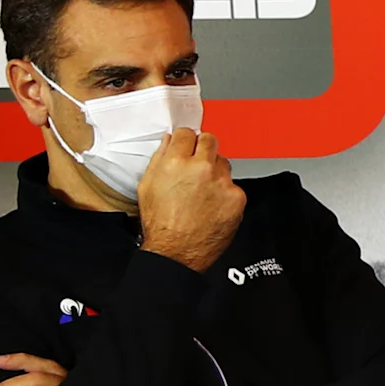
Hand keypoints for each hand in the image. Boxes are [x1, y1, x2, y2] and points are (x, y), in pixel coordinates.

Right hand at [136, 129, 244, 272]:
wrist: (176, 252)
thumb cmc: (160, 224)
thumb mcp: (147, 186)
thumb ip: (159, 158)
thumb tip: (169, 141)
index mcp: (176, 162)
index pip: (187, 133)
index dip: (186, 139)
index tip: (187, 144)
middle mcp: (201, 168)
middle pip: (210, 141)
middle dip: (204, 147)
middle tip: (198, 161)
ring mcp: (222, 182)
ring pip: (224, 163)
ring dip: (215, 171)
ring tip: (202, 191)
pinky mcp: (237, 197)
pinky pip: (233, 186)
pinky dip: (225, 193)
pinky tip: (212, 205)